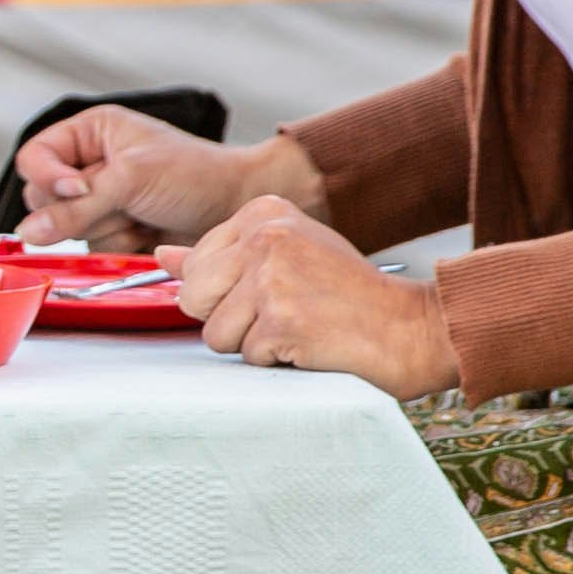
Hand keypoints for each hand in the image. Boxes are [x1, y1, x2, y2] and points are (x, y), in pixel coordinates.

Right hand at [16, 103, 318, 250]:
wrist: (238, 206)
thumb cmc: (195, 174)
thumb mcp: (131, 180)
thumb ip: (76, 206)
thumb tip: (28, 231)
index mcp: (90, 133)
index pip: (35, 157)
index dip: (49, 179)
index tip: (78, 191)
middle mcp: (90, 164)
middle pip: (44, 199)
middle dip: (83, 209)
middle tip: (121, 203)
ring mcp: (101, 200)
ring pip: (66, 229)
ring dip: (106, 229)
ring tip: (142, 216)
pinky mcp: (114, 230)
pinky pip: (91, 249)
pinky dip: (119, 245)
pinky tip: (146, 233)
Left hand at [165, 198, 456, 395]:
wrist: (410, 327)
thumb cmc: (349, 294)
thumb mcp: (286, 255)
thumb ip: (220, 256)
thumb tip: (161, 256)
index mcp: (263, 212)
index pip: (195, 269)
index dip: (227, 295)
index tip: (274, 291)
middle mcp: (264, 236)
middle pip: (194, 300)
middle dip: (231, 321)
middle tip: (284, 314)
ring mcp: (272, 277)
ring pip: (216, 334)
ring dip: (254, 345)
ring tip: (299, 327)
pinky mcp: (282, 319)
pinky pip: (248, 357)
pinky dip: (277, 361)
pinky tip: (311, 342)